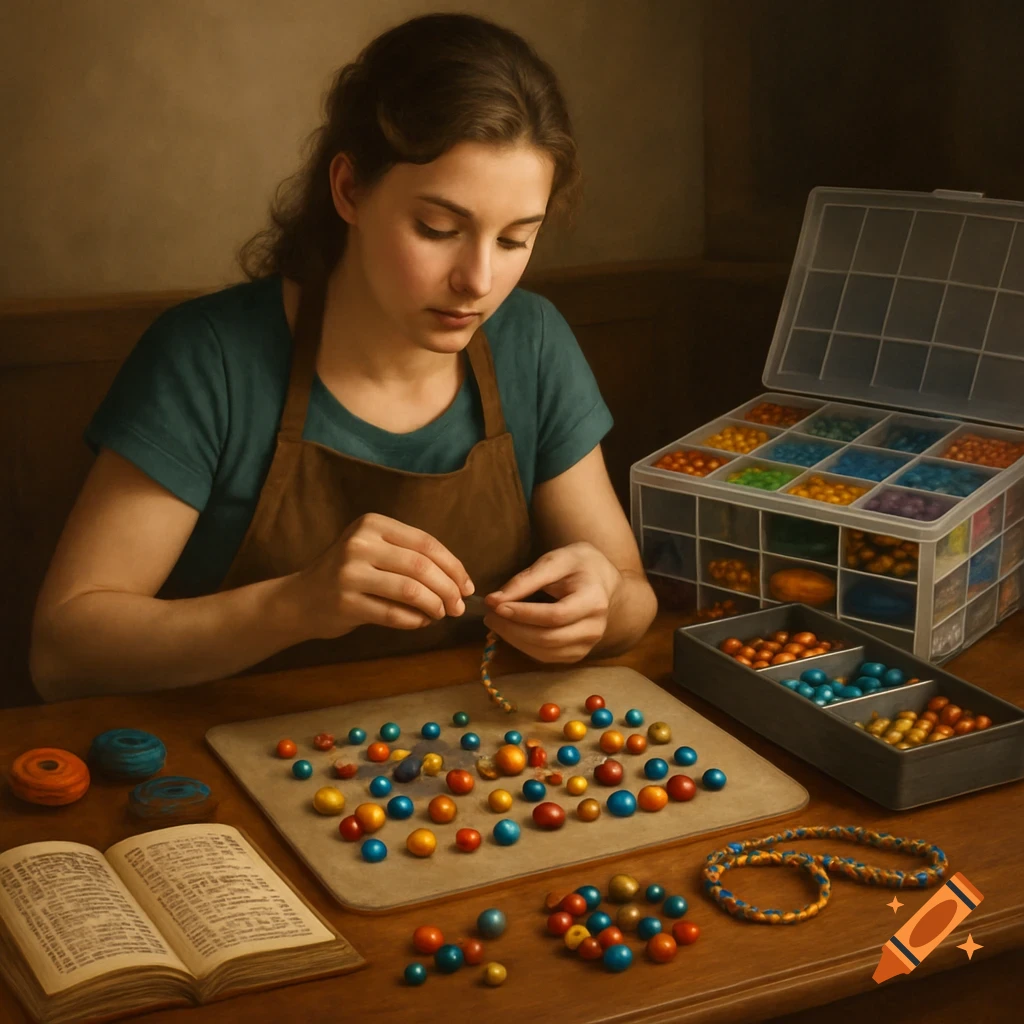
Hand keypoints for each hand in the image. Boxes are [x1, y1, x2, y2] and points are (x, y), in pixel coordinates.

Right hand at [290, 513, 473, 638]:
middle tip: (459, 607)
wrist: (300, 599)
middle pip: (421, 566)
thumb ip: (411, 557)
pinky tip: (421, 622)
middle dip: (448, 589)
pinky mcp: (345, 603)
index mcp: (372, 524)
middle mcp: (360, 543)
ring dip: (434, 606)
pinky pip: (394, 614)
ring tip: (441, 615)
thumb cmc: (349, 575)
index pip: (426, 543)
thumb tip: (460, 581)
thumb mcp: (375, 551)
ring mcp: (349, 573)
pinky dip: (415, 621)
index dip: (453, 566)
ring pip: (410, 590)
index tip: (468, 586)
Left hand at [482, 542, 621, 662]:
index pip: (555, 615)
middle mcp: (595, 628)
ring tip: (496, 622)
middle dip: (513, 629)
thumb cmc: (578, 565)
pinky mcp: (578, 654)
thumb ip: (525, 580)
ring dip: (515, 640)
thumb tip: (493, 601)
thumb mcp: (554, 561)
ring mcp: (588, 644)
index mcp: (594, 601)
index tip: (497, 606)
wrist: (602, 580)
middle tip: (489, 615)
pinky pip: (547, 657)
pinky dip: (524, 647)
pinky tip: (512, 632)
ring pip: (545, 652)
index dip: (523, 614)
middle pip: (549, 638)